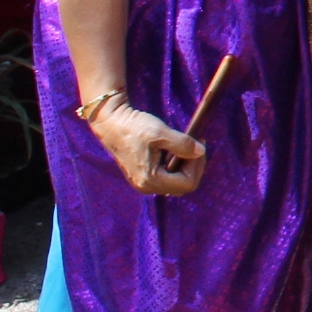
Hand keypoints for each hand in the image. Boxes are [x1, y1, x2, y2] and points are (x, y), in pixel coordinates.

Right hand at [89, 103, 205, 196]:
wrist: (111, 123)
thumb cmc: (134, 128)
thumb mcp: (161, 133)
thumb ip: (183, 145)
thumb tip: (200, 152)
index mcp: (150, 180)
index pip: (187, 183)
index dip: (197, 165)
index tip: (199, 145)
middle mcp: (146, 187)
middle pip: (183, 185)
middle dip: (194, 166)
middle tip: (197, 145)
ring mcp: (144, 183)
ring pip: (176, 181)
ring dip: (186, 165)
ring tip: (188, 146)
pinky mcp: (143, 175)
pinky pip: (167, 176)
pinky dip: (176, 165)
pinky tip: (176, 150)